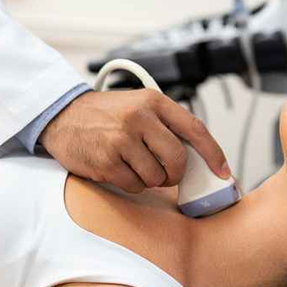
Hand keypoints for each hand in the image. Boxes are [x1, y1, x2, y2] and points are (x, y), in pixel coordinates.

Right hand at [39, 90, 230, 193]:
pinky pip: (134, 185)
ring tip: (133, 164)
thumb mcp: (138, 106)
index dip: (214, 153)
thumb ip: (166, 125)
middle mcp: (139, 117)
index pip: (195, 129)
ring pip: (156, 176)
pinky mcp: (107, 161)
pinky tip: (118, 168)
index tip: (223, 172)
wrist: (62, 115)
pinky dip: (131, 183)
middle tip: (166, 173)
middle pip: (178, 159)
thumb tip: (199, 158)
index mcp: (153, 101)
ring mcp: (122, 139)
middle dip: (175, 173)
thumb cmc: (106, 115)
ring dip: (149, 178)